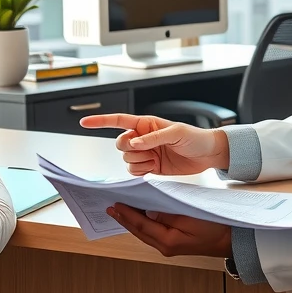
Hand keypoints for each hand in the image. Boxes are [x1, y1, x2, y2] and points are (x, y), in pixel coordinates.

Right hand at [79, 113, 228, 174]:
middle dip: (130, 149)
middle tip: (146, 150)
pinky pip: (134, 172)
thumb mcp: (175, 133)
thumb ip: (152, 138)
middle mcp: (142, 138)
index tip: (84, 122)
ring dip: (139, 162)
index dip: (100, 121)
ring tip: (157, 160)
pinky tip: (155, 168)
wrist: (207, 155)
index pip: (118, 120)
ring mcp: (145, 153)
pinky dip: (141, 172)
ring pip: (126, 160)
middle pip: (120, 144)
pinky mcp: (150, 168)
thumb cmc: (194, 137)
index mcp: (145, 124)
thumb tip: (133, 143)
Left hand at [106, 204, 231, 257]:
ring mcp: (169, 246)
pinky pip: (152, 232)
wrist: (231, 240)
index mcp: (168, 241)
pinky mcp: (173, 243)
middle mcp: (165, 246)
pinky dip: (142, 224)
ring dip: (131, 221)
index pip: (141, 225)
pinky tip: (138, 216)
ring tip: (119, 211)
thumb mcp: (190, 217)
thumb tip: (148, 210)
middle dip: (124, 219)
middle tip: (110, 208)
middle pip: (139, 231)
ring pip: (144, 233)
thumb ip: (167, 214)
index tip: (114, 205)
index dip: (126, 214)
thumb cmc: (215, 228)